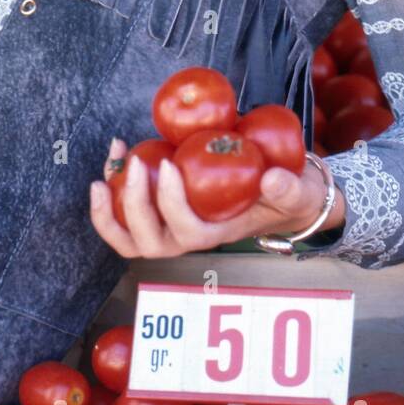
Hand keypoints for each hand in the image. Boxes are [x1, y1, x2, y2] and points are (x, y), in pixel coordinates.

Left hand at [90, 137, 342, 258]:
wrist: (282, 195)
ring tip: (105, 173)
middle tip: (134, 162)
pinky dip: (109, 202)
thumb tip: (273, 180)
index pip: (188, 231)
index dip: (171, 203)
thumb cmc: (288, 195)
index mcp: (219, 234)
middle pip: (149, 242)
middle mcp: (190, 238)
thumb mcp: (299, 191)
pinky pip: (126, 222)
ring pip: (129, 240)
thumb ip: (290, 189)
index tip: (168, 163)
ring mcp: (172, 230)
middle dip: (134, 204)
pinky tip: (111, 165)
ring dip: (109, 211)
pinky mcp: (162, 215)